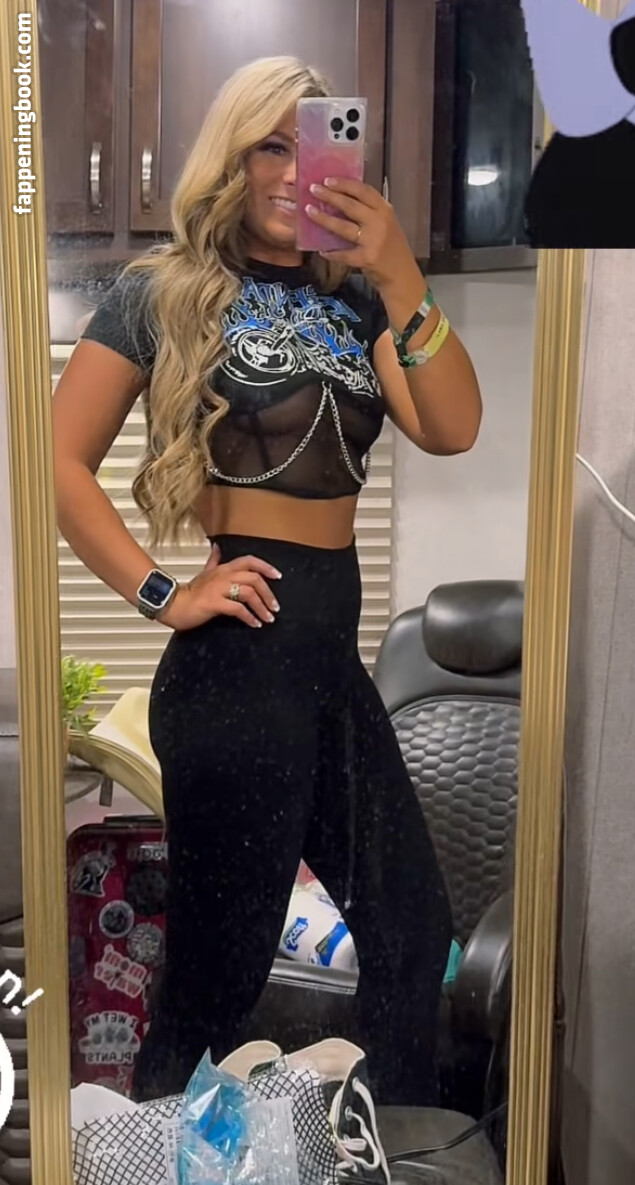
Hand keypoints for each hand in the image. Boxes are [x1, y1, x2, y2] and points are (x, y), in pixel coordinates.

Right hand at [160, 543, 281, 631]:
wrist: (172, 605)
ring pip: (248, 593)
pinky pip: (237, 609)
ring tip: (268, 618)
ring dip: (262, 607)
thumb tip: (217, 547)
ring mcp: (218, 589)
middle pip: (254, 578)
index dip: (265, 567)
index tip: (278, 576)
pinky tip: (254, 624)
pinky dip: (249, 617)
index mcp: (223, 569)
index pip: (249, 561)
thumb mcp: (204, 573)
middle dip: (268, 593)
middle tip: (275, 607)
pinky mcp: (214, 603)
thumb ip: (214, 560)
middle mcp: (222, 576)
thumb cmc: (189, 593)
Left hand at [305, 178, 418, 290]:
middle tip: (313, 189)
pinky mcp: (367, 259)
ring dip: (324, 219)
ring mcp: (373, 241)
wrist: (402, 274)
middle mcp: (380, 222)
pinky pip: (344, 254)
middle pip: (351, 205)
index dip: (345, 184)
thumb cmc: (391, 248)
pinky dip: (332, 253)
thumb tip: (341, 199)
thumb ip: (369, 212)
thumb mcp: (386, 224)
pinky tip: (321, 250)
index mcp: (385, 210)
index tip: (328, 180)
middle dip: (330, 196)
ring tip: (309, 210)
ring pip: (343, 227)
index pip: (364, 191)